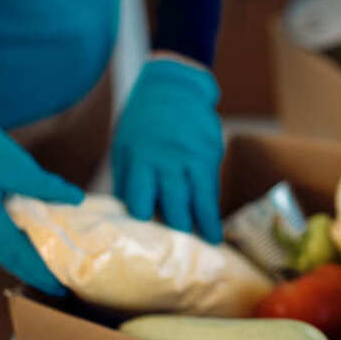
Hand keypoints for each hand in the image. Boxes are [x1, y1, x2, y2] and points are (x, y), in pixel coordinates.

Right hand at [0, 103, 83, 295]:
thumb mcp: (17, 167)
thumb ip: (46, 186)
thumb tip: (76, 199)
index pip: (17, 256)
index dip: (40, 273)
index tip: (60, 288)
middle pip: (9, 259)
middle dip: (35, 274)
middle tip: (62, 288)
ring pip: (2, 251)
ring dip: (26, 262)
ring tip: (52, 273)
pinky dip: (17, 246)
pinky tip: (34, 247)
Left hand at [112, 59, 222, 241]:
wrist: (173, 85)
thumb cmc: (144, 121)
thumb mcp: (125, 146)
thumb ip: (130, 179)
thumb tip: (131, 215)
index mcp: (138, 159)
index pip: (140, 201)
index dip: (144, 223)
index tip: (146, 242)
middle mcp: (166, 160)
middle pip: (172, 204)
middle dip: (177, 231)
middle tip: (181, 253)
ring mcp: (191, 156)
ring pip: (197, 199)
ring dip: (203, 225)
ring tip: (209, 246)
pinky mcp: (211, 152)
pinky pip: (211, 187)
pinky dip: (212, 208)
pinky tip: (215, 226)